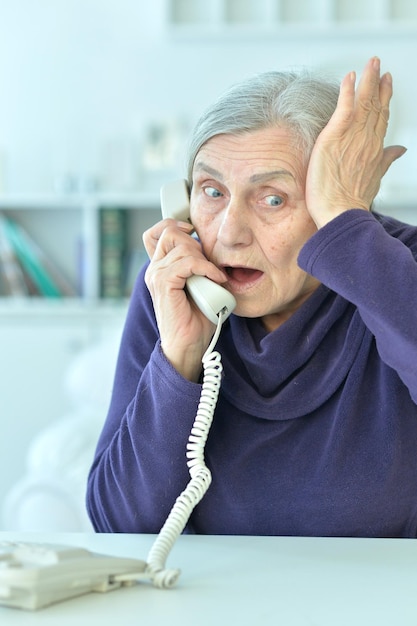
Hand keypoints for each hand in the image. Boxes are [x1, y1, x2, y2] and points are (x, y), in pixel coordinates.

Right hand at [143, 218, 226, 380]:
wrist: (189, 345)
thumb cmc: (197, 318)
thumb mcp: (200, 283)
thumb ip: (198, 264)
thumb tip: (212, 248)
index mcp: (160, 267)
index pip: (158, 232)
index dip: (176, 225)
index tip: (196, 236)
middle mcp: (154, 269)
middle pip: (169, 232)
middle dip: (195, 242)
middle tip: (208, 264)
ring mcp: (156, 275)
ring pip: (180, 245)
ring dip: (203, 258)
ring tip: (213, 276)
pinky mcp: (163, 284)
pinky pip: (187, 262)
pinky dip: (206, 268)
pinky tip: (215, 279)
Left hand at [305, 57, 405, 227]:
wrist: (340, 212)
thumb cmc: (353, 202)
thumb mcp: (374, 179)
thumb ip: (386, 161)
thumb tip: (399, 150)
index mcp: (375, 149)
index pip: (381, 119)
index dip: (384, 99)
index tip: (386, 83)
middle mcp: (367, 139)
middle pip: (375, 106)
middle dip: (377, 83)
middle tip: (378, 65)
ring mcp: (352, 136)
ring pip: (363, 102)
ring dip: (367, 80)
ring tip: (370, 63)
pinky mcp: (334, 136)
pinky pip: (343, 107)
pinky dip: (347, 90)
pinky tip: (349, 76)